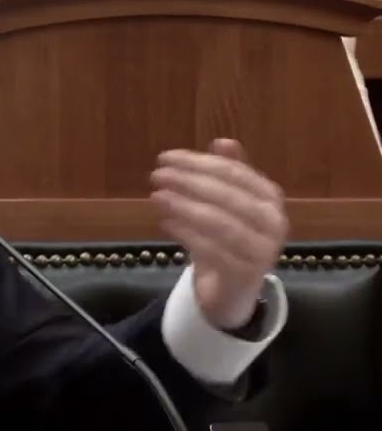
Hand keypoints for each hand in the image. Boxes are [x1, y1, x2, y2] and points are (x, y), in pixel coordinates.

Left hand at [151, 139, 287, 330]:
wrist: (234, 289)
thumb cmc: (229, 238)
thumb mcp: (226, 202)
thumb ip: (227, 172)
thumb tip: (223, 142)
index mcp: (270, 197)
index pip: (234, 172)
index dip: (198, 162)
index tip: (166, 157)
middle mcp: (273, 222)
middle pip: (228, 195)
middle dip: (189, 182)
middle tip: (157, 175)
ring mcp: (263, 250)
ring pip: (221, 223)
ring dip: (185, 207)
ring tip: (156, 196)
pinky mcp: (245, 274)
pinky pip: (213, 251)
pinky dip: (187, 234)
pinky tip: (165, 222)